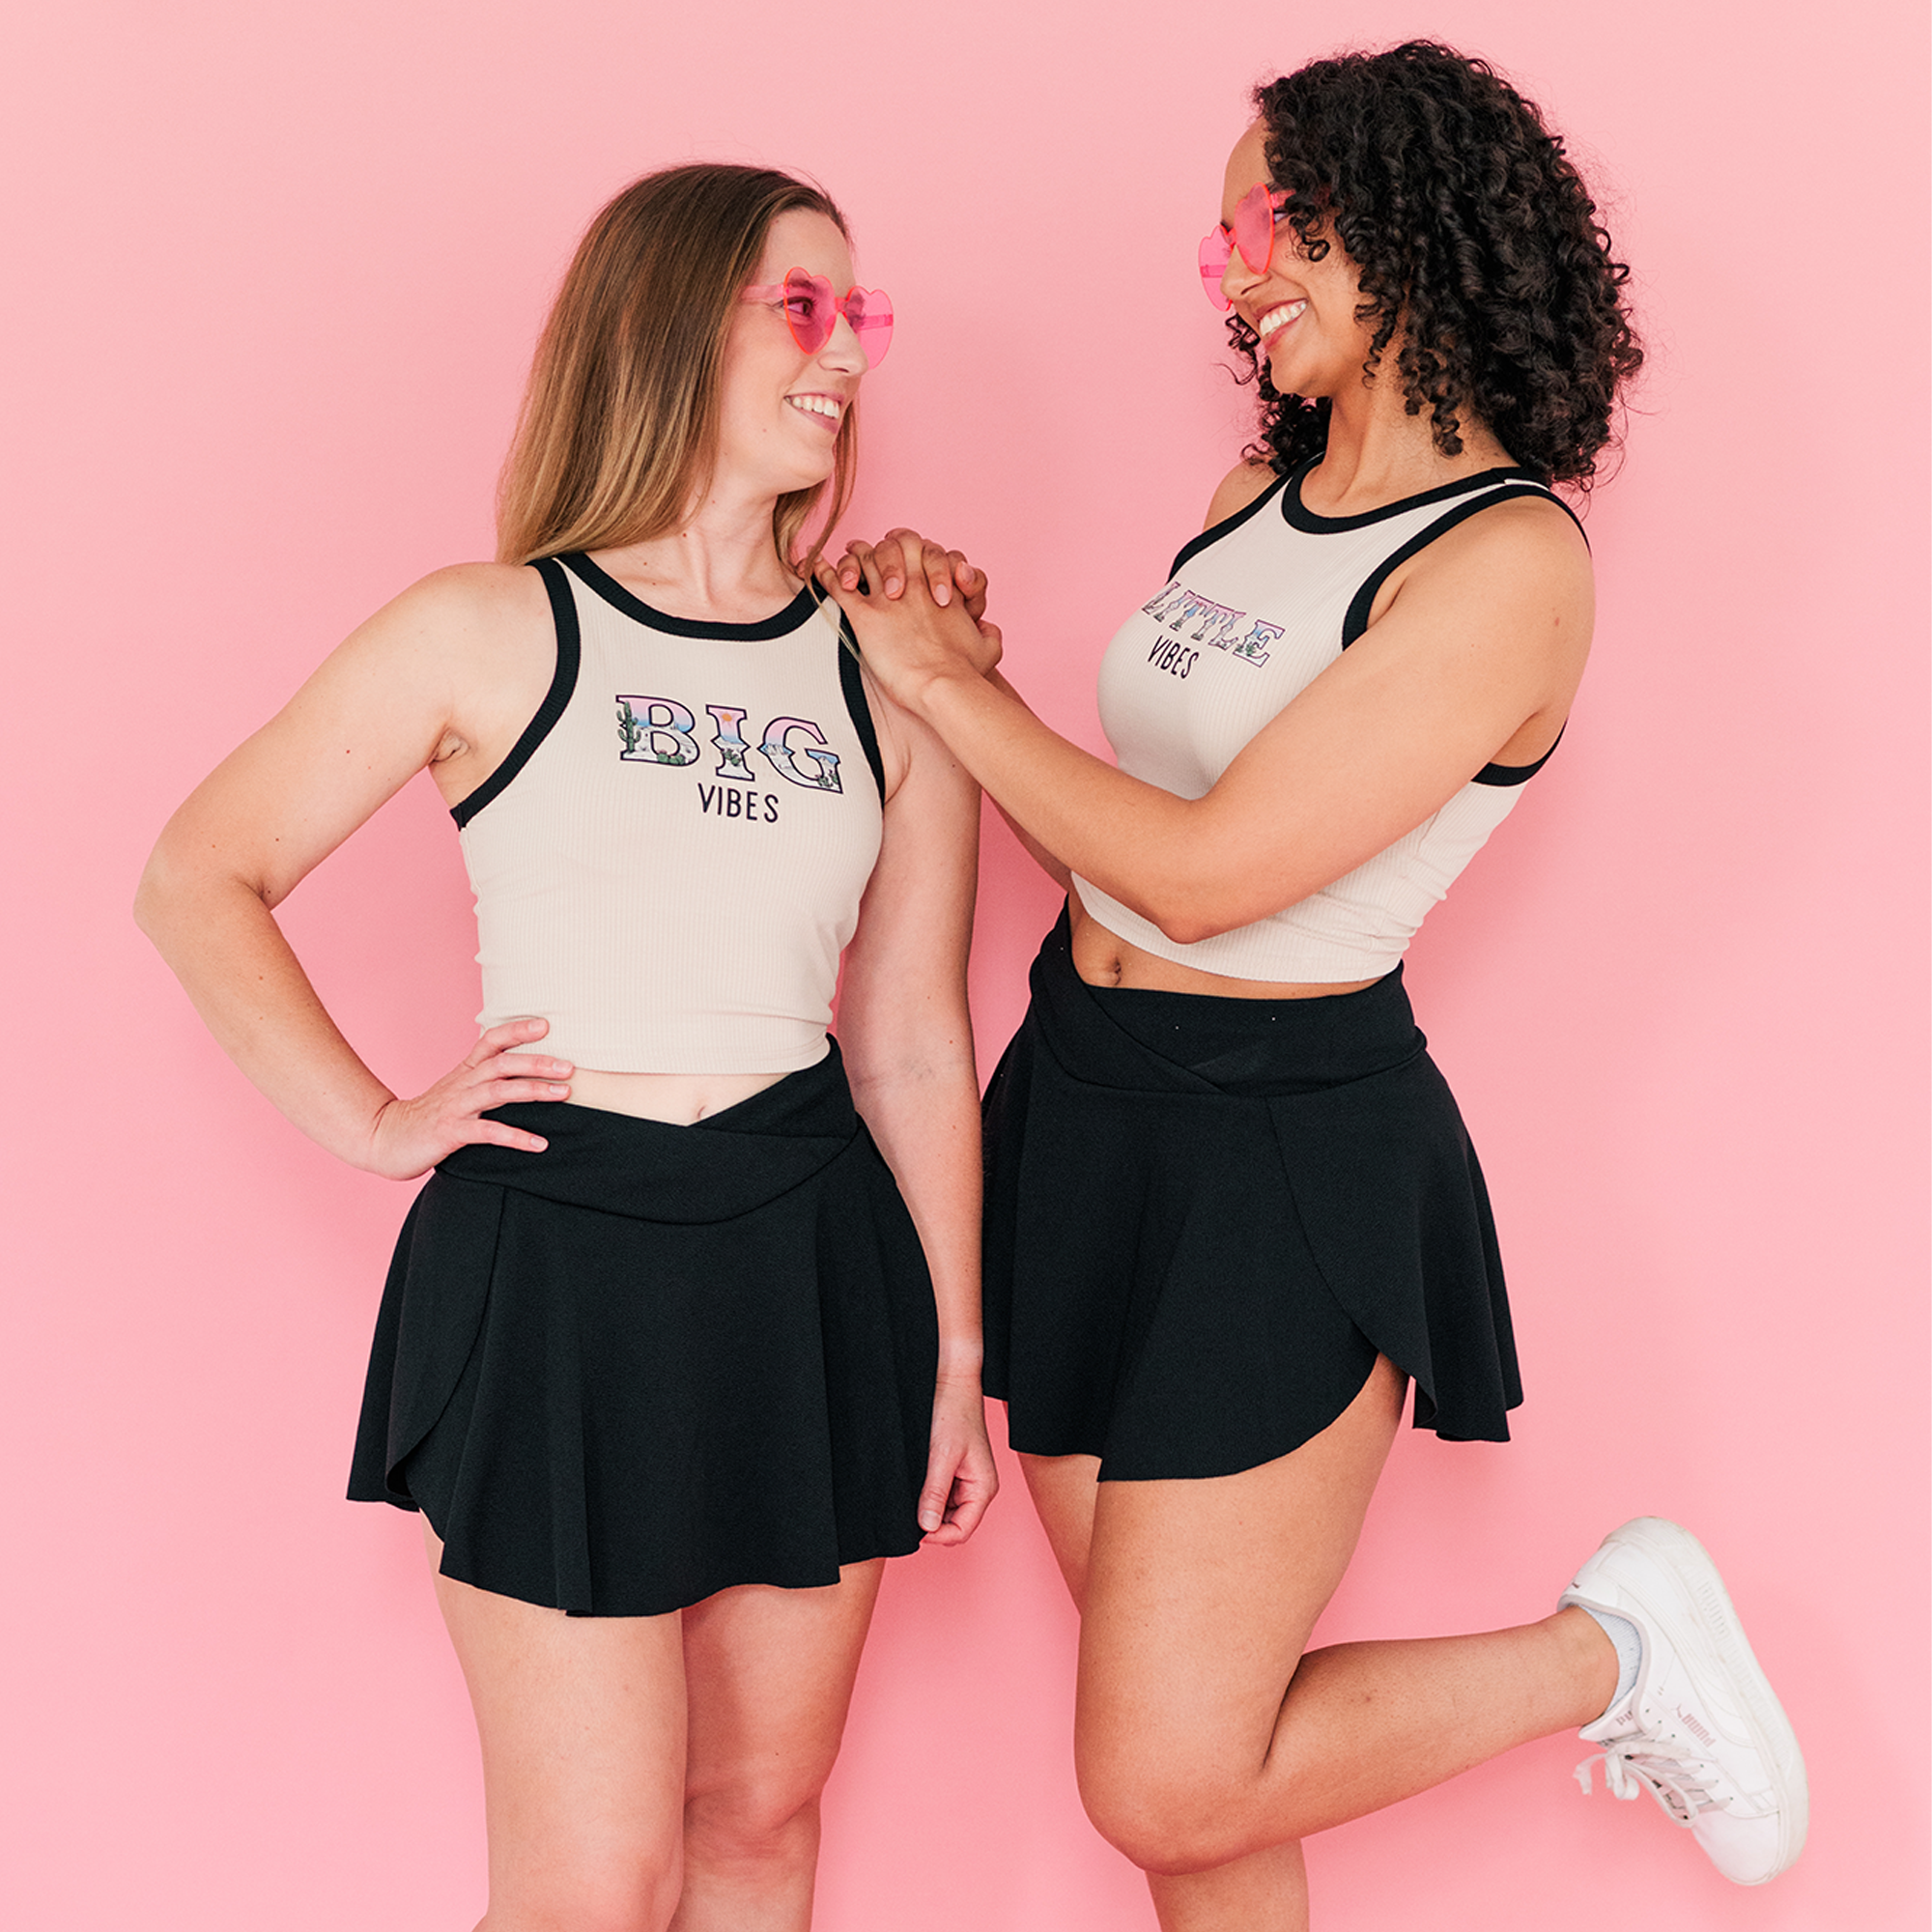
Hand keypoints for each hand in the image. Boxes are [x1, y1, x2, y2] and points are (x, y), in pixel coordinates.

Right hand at [361, 1017, 572, 1179]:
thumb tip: (523, 1070)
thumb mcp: (458, 1090)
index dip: (517, 1030)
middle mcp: (462, 1083)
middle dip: (537, 1062)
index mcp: (465, 1070)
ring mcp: (457, 1107)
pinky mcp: (451, 1132)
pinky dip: (516, 1136)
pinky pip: (488, 1132)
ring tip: (564, 1093)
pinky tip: (539, 1144)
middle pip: (502, 1064)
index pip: (491, 1041)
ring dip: (534, 1091)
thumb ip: (486, 1078)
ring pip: (498, 1091)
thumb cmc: (430, 1115)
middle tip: (569, 1066)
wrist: (386, 1138)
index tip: (546, 1024)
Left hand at [816, 529, 1002, 713]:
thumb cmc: (966, 672)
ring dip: (852, 558)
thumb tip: (989, 629)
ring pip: (863, 558)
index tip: (900, 556)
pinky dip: (824, 574)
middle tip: (866, 551)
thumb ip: (988, 633)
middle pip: (892, 544)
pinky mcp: (865, 617)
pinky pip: (838, 586)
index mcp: (938, 586)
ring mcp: (887, 597)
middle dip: (881, 546)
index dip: (909, 550)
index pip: (921, 549)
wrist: (944, 685)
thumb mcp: (987, 647)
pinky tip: (814, 568)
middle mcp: (912, 584)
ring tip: (843, 559)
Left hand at [917, 1373, 998, 1544]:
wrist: (952, 1385)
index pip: (963, 1530)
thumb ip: (935, 1493)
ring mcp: (969, 1482)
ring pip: (948, 1513)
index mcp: (984, 1488)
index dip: (939, 1536)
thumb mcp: (941, 1456)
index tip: (914, 1530)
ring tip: (914, 1496)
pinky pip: (944, 1497)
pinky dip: (930, 1497)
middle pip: (956, 1525)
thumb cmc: (953, 1415)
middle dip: (934, 1525)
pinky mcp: (958, 1473)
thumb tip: (927, 1527)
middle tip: (910, 1513)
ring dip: (931, 1511)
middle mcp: (980, 1488)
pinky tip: (918, 1486)